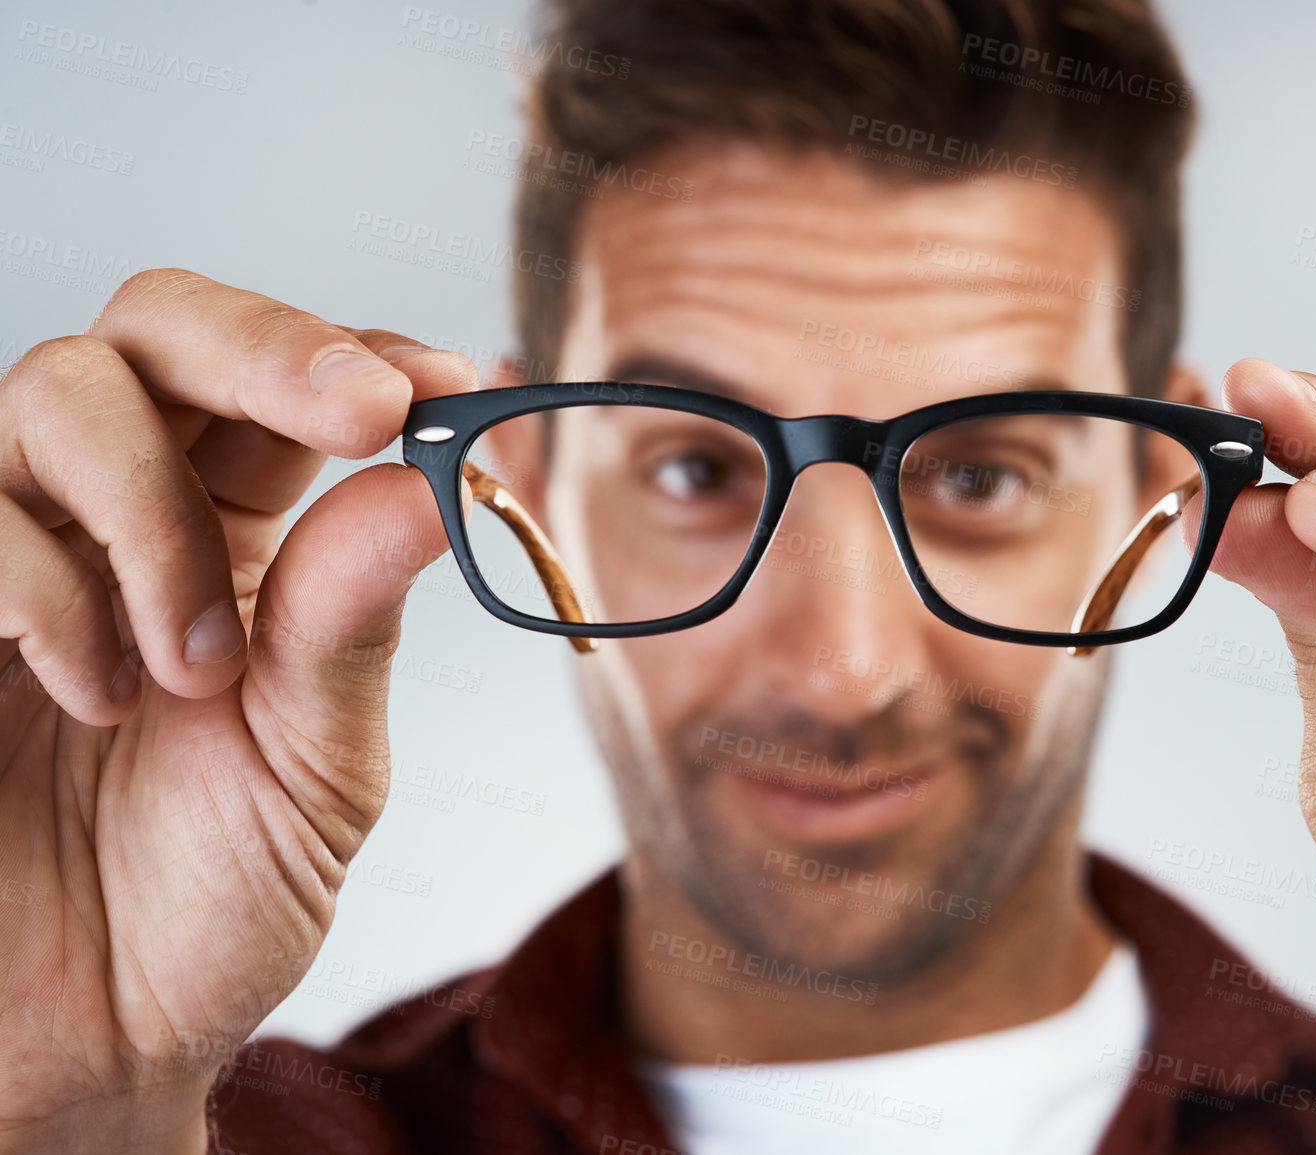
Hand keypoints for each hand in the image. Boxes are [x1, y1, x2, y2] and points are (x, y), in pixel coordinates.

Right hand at [0, 270, 474, 1153]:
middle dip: (274, 349)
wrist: (83, 1031)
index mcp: (244, 537)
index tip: (457, 385)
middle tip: (365, 414)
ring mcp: (16, 543)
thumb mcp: (318, 763)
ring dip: (155, 510)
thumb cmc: (206, 896)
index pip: (294, 384)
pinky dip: (47, 584)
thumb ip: (353, 619)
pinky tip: (99, 695)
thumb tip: (435, 480)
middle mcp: (124, 513)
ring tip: (193, 666)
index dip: (369, 358)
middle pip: (166, 328)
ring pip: (61, 388)